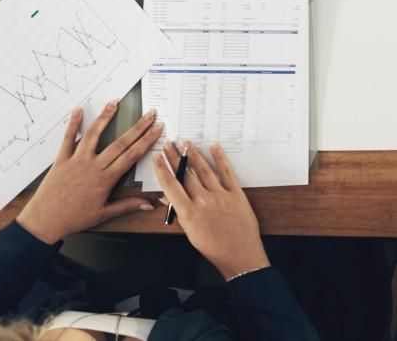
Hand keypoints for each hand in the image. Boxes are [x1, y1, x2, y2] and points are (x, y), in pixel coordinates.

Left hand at [15, 103, 159, 243]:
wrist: (44, 222)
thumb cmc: (74, 219)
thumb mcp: (103, 215)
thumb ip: (126, 206)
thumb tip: (148, 204)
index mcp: (106, 180)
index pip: (132, 156)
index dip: (147, 141)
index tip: (157, 129)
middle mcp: (93, 166)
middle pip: (120, 143)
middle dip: (138, 127)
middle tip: (150, 113)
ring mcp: (77, 161)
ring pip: (94, 135)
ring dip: (105, 118)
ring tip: (114, 103)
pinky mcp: (61, 160)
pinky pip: (68, 139)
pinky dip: (73, 124)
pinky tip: (78, 111)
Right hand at [153, 141, 269, 280]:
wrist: (239, 254)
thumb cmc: (213, 247)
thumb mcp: (190, 233)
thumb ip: (179, 213)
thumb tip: (166, 197)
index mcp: (189, 213)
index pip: (171, 186)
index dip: (162, 170)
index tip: (157, 157)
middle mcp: (203, 201)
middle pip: (186, 174)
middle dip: (175, 158)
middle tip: (169, 143)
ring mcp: (220, 195)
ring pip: (204, 170)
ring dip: (193, 154)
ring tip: (185, 142)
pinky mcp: (236, 192)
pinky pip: (226, 171)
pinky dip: (220, 158)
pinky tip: (214, 146)